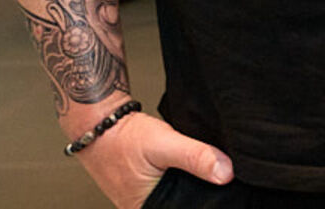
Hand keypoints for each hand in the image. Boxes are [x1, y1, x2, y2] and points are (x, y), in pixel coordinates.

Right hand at [74, 111, 232, 207]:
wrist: (99, 123)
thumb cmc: (123, 137)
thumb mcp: (164, 143)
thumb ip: (195, 157)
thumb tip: (226, 173)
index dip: (205, 202)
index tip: (222, 190)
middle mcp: (143, 208)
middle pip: (183, 204)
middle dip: (200, 194)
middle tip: (218, 177)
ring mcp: (143, 199)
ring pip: (177, 198)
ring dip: (192, 187)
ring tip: (206, 172)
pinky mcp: (145, 187)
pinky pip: (170, 188)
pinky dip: (183, 179)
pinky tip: (193, 169)